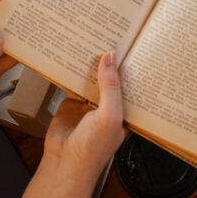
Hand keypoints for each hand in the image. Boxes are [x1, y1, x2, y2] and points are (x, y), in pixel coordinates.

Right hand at [43, 51, 126, 184]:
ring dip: (91, 63)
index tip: (132, 43)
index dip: (132, 66)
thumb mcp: (109, 115)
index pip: (132, 84)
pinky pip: (73, 82)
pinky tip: (71, 55)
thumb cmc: (93, 149)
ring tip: (93, 39)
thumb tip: (110, 58)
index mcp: (125, 111)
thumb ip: (110, 86)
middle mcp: (109, 106)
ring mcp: (89, 104)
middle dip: (110, 61)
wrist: (64, 163)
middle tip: (112, 34)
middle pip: (111, 78)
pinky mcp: (71, 102)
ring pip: (92, 78)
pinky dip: (71, 70)